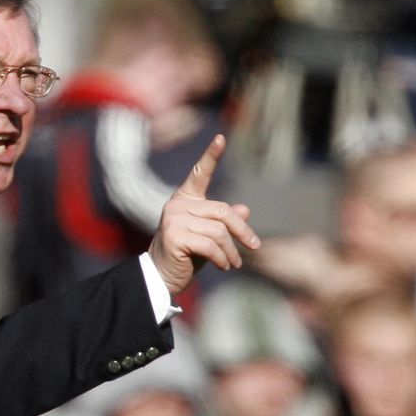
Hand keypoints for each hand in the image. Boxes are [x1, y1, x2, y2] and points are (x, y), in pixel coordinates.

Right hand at [148, 134, 259, 294]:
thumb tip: (245, 210)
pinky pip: (210, 245)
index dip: (211, 156)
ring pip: (218, 232)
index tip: (221, 138)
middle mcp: (177, 205)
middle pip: (222, 212)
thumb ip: (223, 222)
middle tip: (254, 247)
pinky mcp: (174, 236)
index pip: (200, 174)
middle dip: (241, 231)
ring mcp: (174, 219)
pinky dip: (222, 258)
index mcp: (185, 199)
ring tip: (233, 264)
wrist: (161, 276)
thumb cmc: (185, 255)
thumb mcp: (208, 236)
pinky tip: (224, 266)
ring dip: (231, 251)